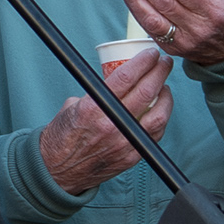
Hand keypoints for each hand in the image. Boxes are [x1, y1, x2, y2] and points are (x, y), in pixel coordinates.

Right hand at [38, 46, 173, 195]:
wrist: (57, 171)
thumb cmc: (62, 136)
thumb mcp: (72, 106)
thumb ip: (96, 93)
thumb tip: (116, 79)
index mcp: (93, 108)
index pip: (126, 77)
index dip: (143, 62)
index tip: (151, 53)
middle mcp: (112, 125)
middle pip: (147, 92)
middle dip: (160, 72)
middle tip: (164, 63)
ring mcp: (124, 142)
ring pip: (158, 115)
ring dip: (166, 96)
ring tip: (165, 85)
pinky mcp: (131, 156)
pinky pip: (155, 134)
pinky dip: (161, 118)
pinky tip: (160, 109)